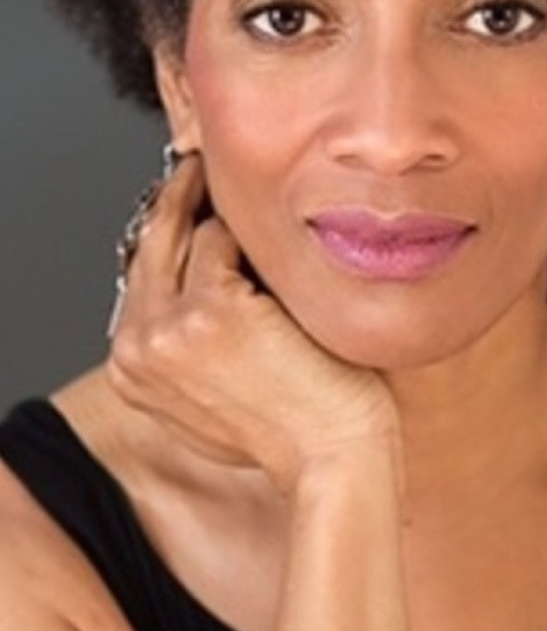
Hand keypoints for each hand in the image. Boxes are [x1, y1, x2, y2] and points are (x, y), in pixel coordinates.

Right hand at [106, 155, 398, 492]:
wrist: (331, 461)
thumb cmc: (293, 431)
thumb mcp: (217, 394)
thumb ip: (190, 348)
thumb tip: (197, 298)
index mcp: (131, 369)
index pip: (141, 278)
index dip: (167, 239)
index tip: (187, 209)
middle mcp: (136, 347)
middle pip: (151, 246)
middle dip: (178, 201)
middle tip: (201, 169)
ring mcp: (168, 327)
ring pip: (188, 237)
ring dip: (225, 217)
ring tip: (249, 196)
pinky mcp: (211, 307)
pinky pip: (224, 240)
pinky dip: (255, 237)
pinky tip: (278, 235)